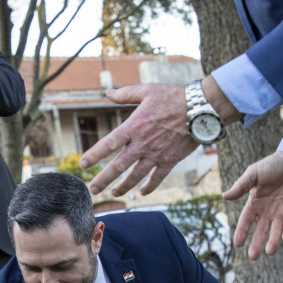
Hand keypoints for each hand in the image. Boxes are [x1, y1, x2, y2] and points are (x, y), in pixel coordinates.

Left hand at [79, 84, 196, 195]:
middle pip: (118, 166)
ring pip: (135, 176)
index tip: (82, 164)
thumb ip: (125, 94)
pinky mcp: (170, 160)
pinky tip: (143, 192)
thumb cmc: (173, 96)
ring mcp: (156, 154)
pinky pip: (158, 177)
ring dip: (123, 186)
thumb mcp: (147, 90)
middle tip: (93, 188)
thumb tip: (108, 92)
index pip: (109, 144)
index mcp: (134, 127)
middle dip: (103, 179)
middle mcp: (142, 144)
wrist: (200, 109)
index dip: (94, 155)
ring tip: (114, 192)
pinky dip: (150, 186)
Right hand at [223, 152, 282, 259]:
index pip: (246, 221)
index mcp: (255, 203)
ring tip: (269, 251)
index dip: (242, 232)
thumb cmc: (272, 165)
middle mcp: (267, 210)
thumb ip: (240, 186)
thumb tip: (224, 196)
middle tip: (253, 256)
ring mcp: (281, 211)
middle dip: (256, 243)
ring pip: (276, 230)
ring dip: (273, 241)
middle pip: (261, 230)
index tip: (237, 244)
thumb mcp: (253, 174)